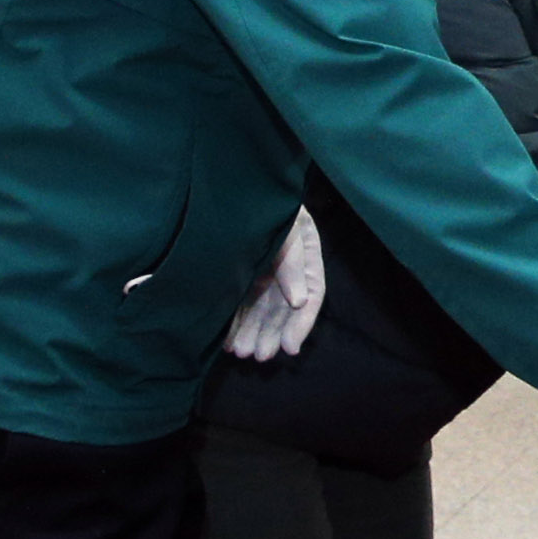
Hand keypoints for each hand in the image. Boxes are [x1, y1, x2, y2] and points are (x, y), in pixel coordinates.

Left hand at [226, 209, 326, 359]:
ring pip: (261, 310)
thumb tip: (300, 301)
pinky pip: (240, 303)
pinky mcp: (240, 273)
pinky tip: (226, 340)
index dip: (302, 324)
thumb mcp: (287, 226)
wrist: (239, 183)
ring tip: (241, 353)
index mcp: (307, 256)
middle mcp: (287, 270)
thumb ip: (293, 260)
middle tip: (258, 356)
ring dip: (253, 333)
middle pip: (284, 309)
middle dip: (272, 334)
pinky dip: (235, 322)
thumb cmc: (270, 201)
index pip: (311, 296)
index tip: (289, 348)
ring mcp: (263, 272)